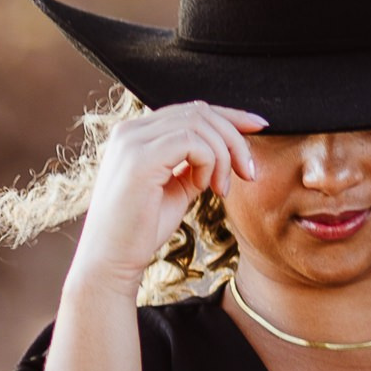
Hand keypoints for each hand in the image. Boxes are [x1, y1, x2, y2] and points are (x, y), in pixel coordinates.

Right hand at [66, 99, 265, 293]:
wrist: (111, 261)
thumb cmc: (142, 230)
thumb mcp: (177, 188)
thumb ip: (195, 164)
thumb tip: (226, 148)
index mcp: (137, 134)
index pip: (191, 110)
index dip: (229, 116)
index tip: (259, 128)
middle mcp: (131, 130)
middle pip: (199, 112)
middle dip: (234, 139)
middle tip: (249, 172)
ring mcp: (132, 141)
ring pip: (199, 124)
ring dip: (224, 155)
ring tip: (222, 188)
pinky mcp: (139, 159)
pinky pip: (192, 142)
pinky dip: (209, 163)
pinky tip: (204, 188)